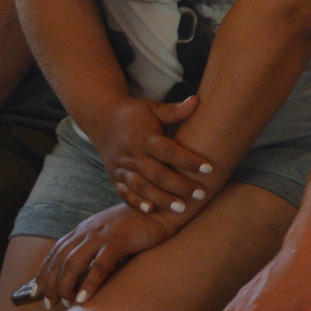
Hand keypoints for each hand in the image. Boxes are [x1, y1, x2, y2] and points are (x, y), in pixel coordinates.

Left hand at [31, 202, 180, 306]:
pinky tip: (84, 298)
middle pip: (59, 260)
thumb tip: (81, 271)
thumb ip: (93, 245)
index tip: (38, 291)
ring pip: (73, 263)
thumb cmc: (136, 226)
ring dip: (65, 285)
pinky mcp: (118, 241)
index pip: (55, 252)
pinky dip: (89, 283)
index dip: (44, 272)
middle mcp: (88, 230)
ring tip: (65, 302)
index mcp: (84, 229)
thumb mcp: (108, 233)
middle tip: (50, 303)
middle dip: (50, 284)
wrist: (161, 211)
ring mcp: (103, 235)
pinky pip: (99, 265)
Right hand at [85, 94, 212, 216]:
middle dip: (179, 185)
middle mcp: (132, 154)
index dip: (188, 160)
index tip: (209, 168)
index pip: (168, 151)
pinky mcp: (115, 177)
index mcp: (144, 137)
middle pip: (156, 173)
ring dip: (161, 198)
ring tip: (182, 209)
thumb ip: (175, 110)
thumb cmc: (135, 114)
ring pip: (141, 187)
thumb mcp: (154, 108)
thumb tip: (197, 100)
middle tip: (200, 195)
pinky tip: (151, 211)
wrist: (102, 119)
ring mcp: (122, 168)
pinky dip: (136, 202)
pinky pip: (125, 193)